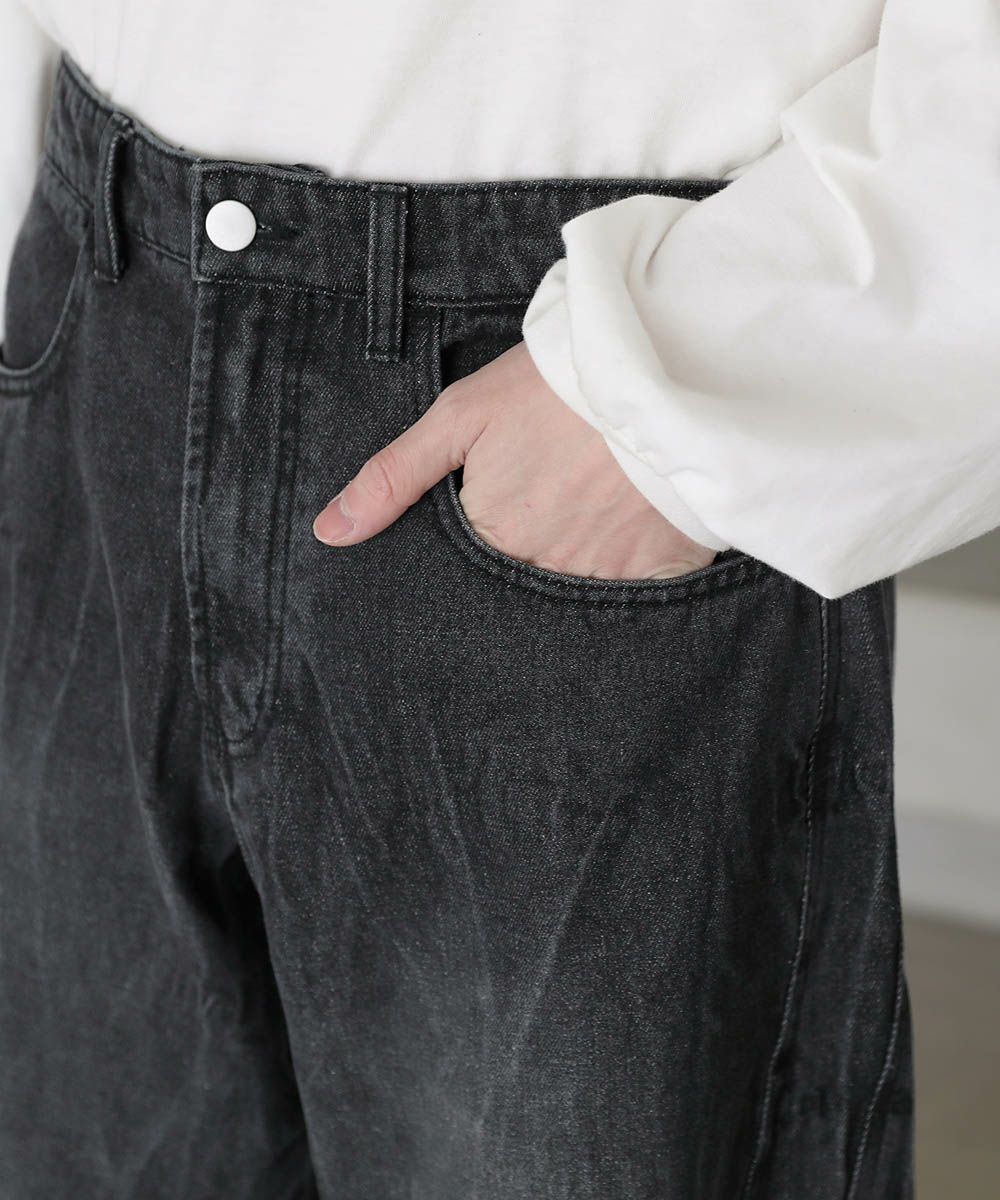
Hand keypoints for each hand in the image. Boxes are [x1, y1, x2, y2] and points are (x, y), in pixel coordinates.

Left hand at [313, 342, 715, 579]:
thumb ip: (394, 478)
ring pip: (576, 599)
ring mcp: (606, 575)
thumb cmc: (550, 386)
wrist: (654, 365)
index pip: (468, 578)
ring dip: (575, 574)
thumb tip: (329, 532)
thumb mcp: (460, 417)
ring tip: (585, 528)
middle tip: (546, 522)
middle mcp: (544, 571)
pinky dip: (630, 582)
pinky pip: (639, 599)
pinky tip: (629, 545)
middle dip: (526, 568)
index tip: (499, 527)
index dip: (480, 554)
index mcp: (493, 538)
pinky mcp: (662, 569)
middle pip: (523, 592)